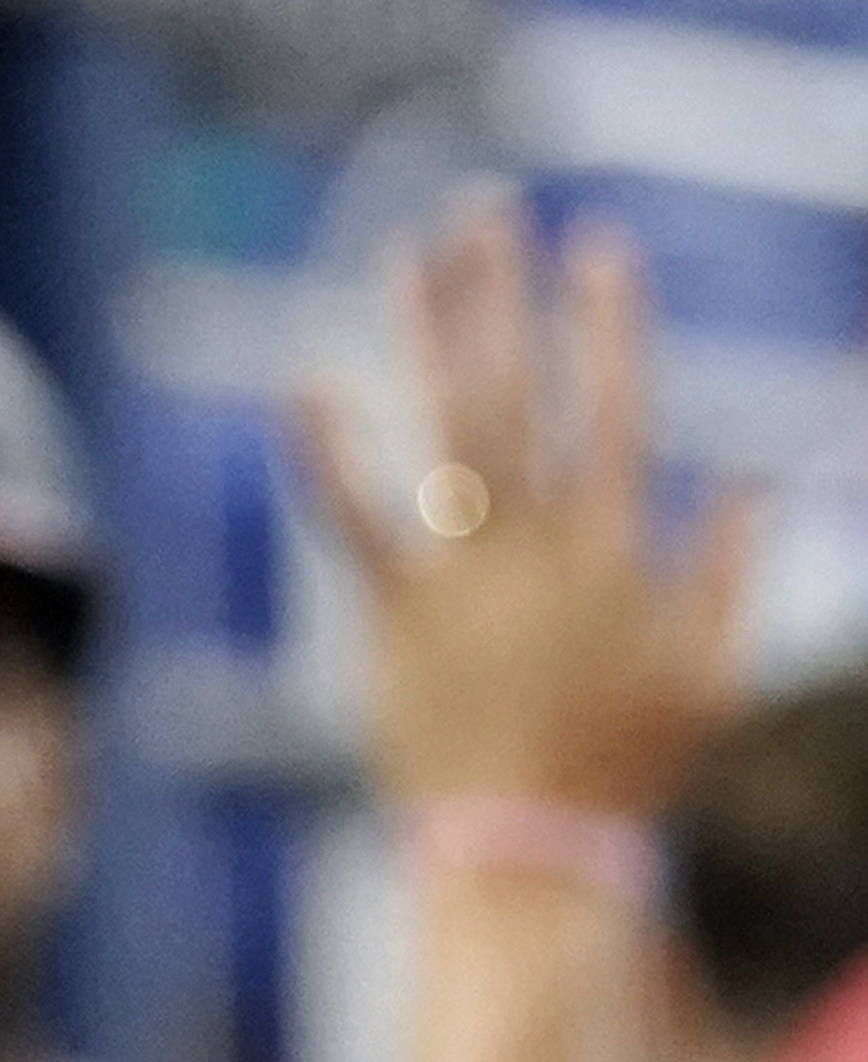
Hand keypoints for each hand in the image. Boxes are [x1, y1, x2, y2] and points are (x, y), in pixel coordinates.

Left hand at [288, 190, 762, 819]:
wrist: (534, 849)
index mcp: (622, 549)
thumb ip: (731, 569)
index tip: (598, 247)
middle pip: (521, 392)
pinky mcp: (396, 617)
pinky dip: (326, 455)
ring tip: (411, 256)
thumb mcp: (712, 668)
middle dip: (504, 295)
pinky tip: (302, 381)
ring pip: (448, 430)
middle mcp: (543, 547)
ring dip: (430, 335)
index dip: (609, 323)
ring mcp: (466, 577)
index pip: (619, 406)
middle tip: (485, 212)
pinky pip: (353, 523)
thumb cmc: (627, 767)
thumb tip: (758, 482)